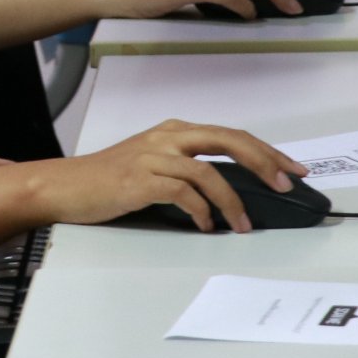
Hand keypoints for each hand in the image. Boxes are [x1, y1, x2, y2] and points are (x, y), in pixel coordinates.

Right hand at [45, 118, 307, 232]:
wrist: (65, 186)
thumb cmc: (109, 180)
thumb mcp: (152, 164)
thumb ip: (187, 168)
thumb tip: (231, 192)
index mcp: (174, 131)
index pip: (231, 135)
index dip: (266, 151)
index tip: (292, 169)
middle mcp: (167, 137)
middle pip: (228, 140)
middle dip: (264, 162)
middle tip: (285, 184)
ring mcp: (153, 156)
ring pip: (208, 172)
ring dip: (232, 201)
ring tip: (243, 224)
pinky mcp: (140, 180)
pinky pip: (183, 193)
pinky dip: (201, 211)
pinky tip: (206, 225)